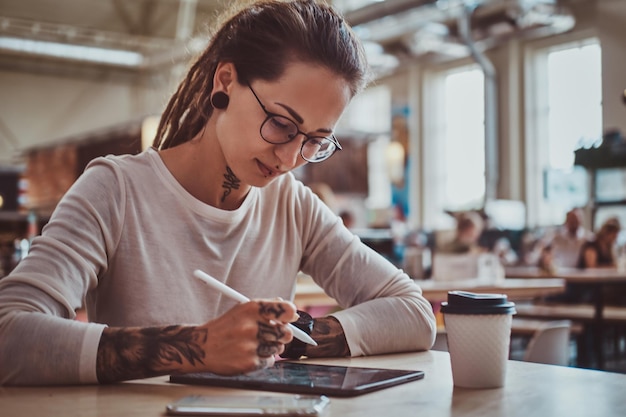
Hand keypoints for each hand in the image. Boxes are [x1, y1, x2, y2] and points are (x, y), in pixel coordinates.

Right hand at [96, 299, 297, 382]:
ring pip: (278, 347)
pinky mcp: (248, 362)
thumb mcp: (242, 310)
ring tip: (255, 344)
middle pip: (286, 332)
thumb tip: (292, 311)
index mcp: (250, 308)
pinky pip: (270, 361)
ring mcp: (249, 345)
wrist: (200, 346)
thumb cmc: (225, 326)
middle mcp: (251, 326)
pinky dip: (264, 359)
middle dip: (283, 334)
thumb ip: (267, 308)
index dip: (291, 314)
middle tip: (274, 334)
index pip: (284, 309)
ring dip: (272, 347)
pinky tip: (250, 354)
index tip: (291, 317)